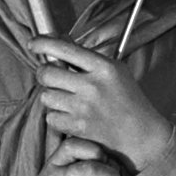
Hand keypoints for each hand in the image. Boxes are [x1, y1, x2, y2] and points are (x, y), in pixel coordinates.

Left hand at [27, 41, 175, 171]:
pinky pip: (51, 117)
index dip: (42, 43)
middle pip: (46, 73)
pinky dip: (57, 118)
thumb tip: (60, 41)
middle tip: (51, 78)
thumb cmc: (129, 101)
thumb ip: (88, 58)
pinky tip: (71, 116)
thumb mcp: (116, 71)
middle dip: (44, 75)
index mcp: (103, 67)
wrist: (142, 135)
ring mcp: (84, 108)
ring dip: (51, 98)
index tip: (33, 43)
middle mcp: (92, 86)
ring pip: (46, 96)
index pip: (64, 48)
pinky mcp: (79, 127)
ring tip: (67, 100)